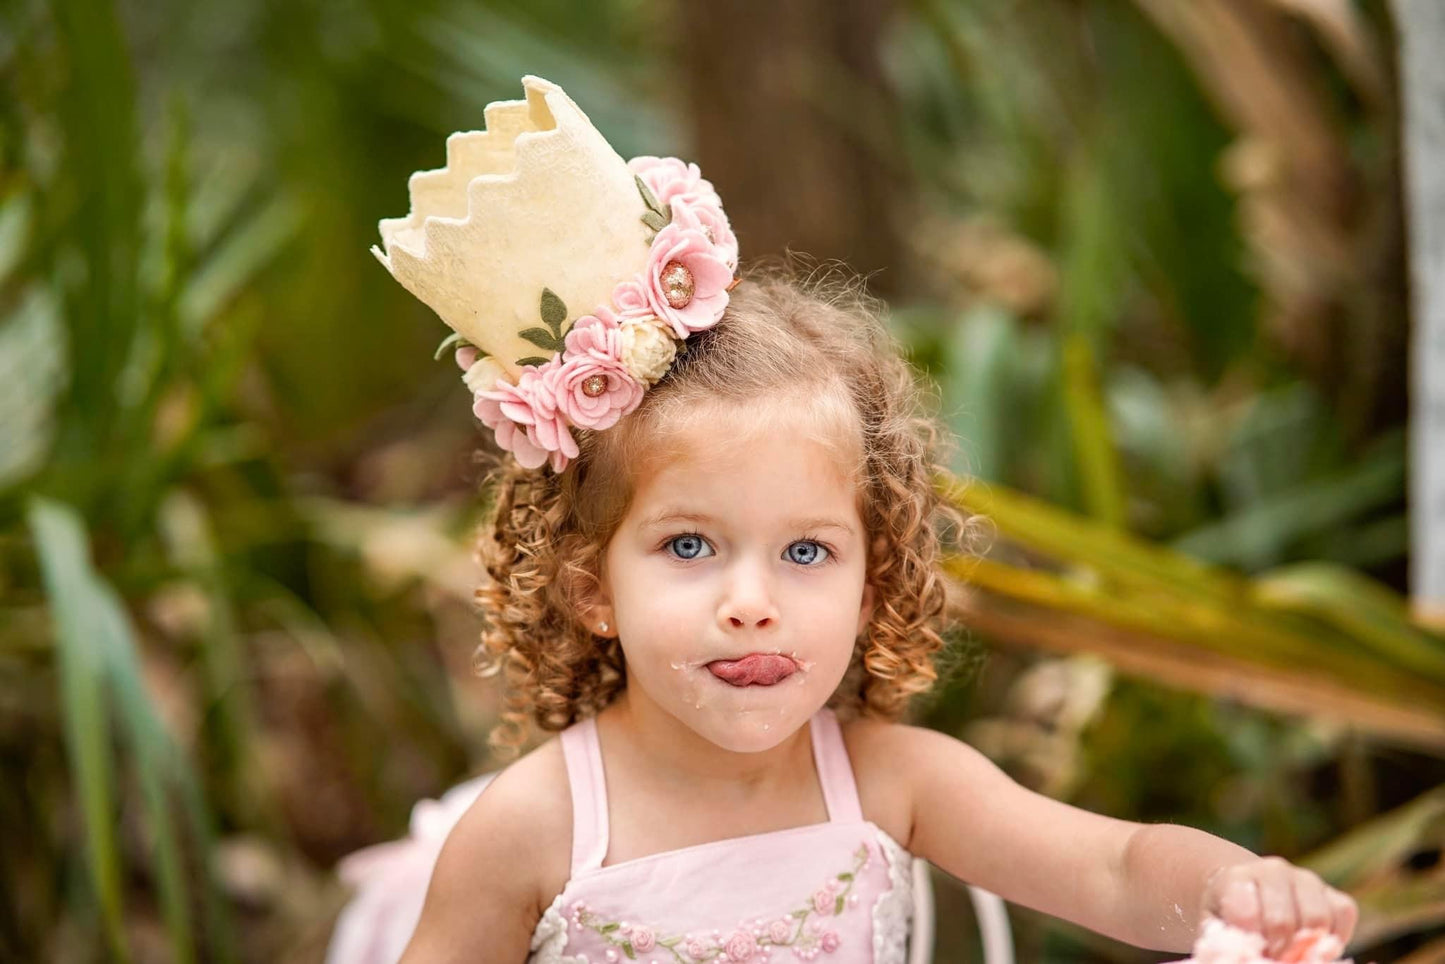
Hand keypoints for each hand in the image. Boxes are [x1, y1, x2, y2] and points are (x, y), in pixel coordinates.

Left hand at [1203, 857, 1356, 956]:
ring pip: (1318, 919)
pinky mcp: (1333, 892)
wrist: (1247, 892)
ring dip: (1307, 947)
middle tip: (1273, 956)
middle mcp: (1273, 870)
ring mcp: (1306, 879)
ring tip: (1292, 954)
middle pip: (1284, 921)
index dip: (1251, 943)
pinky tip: (1315, 946)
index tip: (1251, 951)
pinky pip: (1344, 914)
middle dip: (1278, 950)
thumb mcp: (1215, 927)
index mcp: (1237, 878)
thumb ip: (1228, 942)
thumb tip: (1249, 957)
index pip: (1247, 914)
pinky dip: (1336, 938)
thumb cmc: (1228, 917)